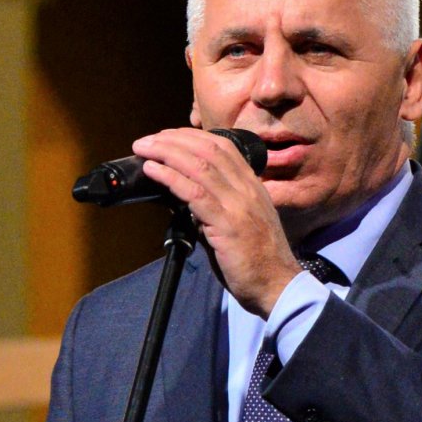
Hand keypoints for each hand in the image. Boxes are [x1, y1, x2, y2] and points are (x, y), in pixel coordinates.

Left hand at [130, 125, 299, 316]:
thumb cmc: (256, 260)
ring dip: (166, 153)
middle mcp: (247, 189)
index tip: (168, 136)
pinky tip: (153, 171)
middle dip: (174, 139)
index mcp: (252, 186)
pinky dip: (170, 177)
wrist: (277, 286)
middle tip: (148, 140)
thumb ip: (215, 206)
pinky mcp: (227, 225)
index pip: (222, 146)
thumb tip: (183, 196)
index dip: (192, 136)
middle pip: (208, 149)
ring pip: (200, 166)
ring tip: (144, 149)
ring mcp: (238, 205)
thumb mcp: (239, 222)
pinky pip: (195, 193)